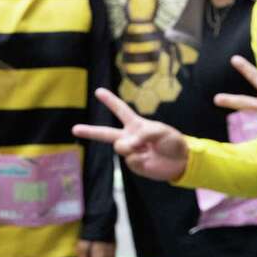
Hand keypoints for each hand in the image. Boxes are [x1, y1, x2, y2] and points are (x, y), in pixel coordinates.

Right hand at [72, 88, 189, 181]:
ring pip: (120, 148)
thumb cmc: (172, 142)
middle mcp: (130, 137)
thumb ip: (142, 135)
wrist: (182, 162)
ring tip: (146, 149)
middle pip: (105, 133)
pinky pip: (130, 161)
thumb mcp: (161, 131)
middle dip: (89, 131)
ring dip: (132, 148)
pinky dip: (140, 160)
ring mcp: (131, 152)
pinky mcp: (134, 165)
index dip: (109, 100)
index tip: (98, 91)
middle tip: (74, 129)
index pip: (120, 110)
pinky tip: (148, 159)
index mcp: (136, 124)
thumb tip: (125, 147)